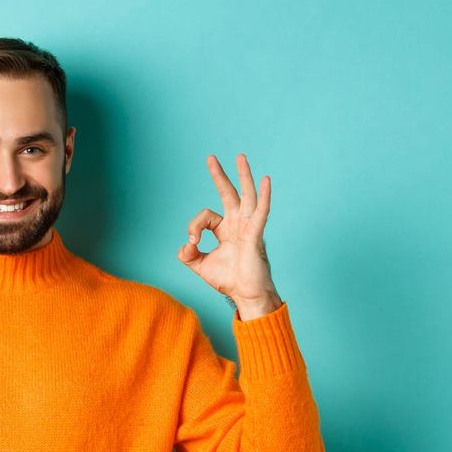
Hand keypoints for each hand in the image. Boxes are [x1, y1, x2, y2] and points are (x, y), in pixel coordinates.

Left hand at [177, 153, 280, 314]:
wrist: (246, 295)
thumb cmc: (228, 279)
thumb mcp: (200, 265)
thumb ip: (187, 254)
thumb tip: (185, 244)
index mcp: (225, 229)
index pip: (206, 216)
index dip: (194, 226)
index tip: (191, 242)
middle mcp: (237, 224)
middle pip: (228, 193)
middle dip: (219, 175)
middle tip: (210, 157)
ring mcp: (248, 227)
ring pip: (246, 196)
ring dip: (243, 176)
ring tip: (240, 156)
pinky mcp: (255, 234)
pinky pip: (261, 211)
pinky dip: (264, 196)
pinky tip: (266, 180)